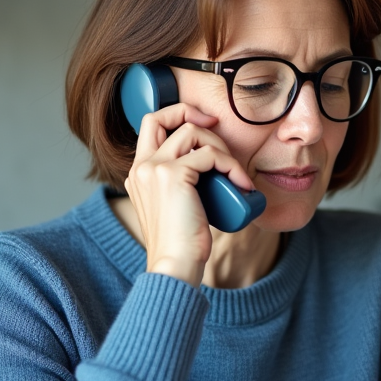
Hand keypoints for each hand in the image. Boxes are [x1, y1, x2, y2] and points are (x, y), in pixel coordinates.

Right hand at [123, 104, 255, 285]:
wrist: (175, 265)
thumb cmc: (182, 243)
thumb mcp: (177, 205)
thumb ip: (184, 184)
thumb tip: (215, 171)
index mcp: (139, 173)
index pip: (151, 125)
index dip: (178, 115)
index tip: (205, 125)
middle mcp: (141, 166)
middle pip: (162, 116)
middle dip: (195, 116)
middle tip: (222, 141)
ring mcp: (154, 168)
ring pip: (192, 132)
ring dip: (222, 149)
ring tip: (236, 175)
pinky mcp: (172, 175)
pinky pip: (210, 155)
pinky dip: (232, 166)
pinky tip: (241, 184)